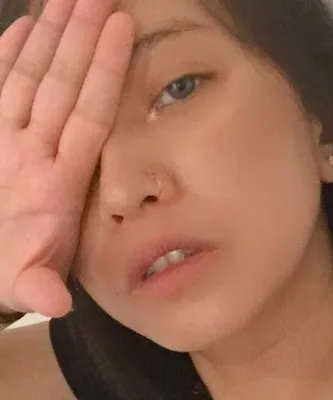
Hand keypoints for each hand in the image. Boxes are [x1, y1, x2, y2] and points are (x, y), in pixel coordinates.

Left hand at [0, 0, 133, 316]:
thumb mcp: (28, 285)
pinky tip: (18, 25)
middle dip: (80, 39)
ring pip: (30, 78)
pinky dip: (6, 54)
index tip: (118, 29)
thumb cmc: (10, 271)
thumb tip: (57, 305)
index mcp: (54, 184)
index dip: (103, 72)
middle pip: (60, 86)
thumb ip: (39, 287)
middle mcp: (31, 153)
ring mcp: (5, 141)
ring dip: (49, 36)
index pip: (86, 116)